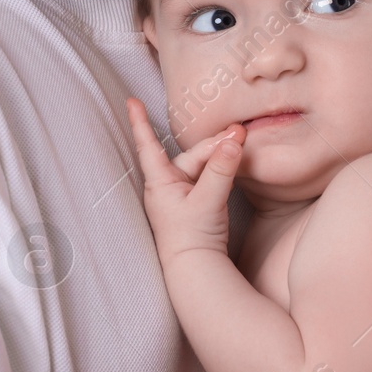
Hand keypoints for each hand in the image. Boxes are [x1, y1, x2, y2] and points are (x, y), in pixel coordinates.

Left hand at [126, 98, 245, 261]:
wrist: (195, 270)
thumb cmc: (193, 237)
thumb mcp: (209, 200)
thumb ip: (221, 170)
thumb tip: (234, 140)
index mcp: (160, 182)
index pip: (148, 145)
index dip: (140, 122)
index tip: (130, 101)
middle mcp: (166, 185)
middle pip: (192, 155)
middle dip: (216, 145)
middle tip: (242, 134)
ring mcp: (178, 195)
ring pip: (202, 166)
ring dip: (221, 157)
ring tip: (241, 146)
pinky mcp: (192, 203)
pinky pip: (206, 178)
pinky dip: (219, 169)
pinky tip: (234, 165)